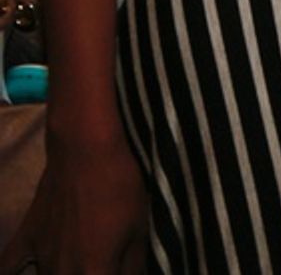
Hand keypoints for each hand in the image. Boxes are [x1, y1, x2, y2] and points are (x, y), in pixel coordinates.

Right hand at [1, 134, 146, 274]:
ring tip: (78, 261)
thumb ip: (133, 265)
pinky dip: (15, 270)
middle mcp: (62, 274)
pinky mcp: (26, 236)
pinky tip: (28, 268)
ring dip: (62, 273)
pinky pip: (9, 266)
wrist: (86, 147)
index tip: (116, 266)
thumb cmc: (119, 185)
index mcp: (93, 274)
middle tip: (101, 258)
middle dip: (90, 273)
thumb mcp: (139, 227)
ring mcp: (40, 257)